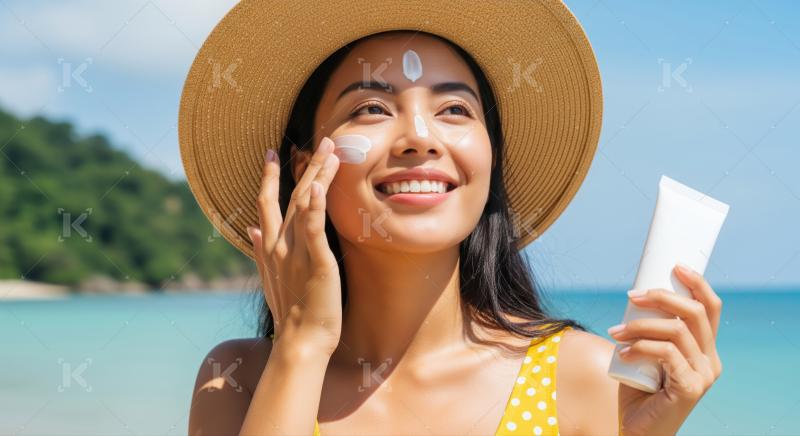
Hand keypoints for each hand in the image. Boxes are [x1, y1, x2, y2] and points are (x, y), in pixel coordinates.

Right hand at [246, 137, 342, 355]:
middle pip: (291, 195)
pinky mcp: (316, 262)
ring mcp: (296, 252)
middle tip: (322, 140)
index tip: (272, 153)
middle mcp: (280, 244)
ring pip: (306, 204)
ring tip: (332, 151)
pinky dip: (316, 207)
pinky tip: (320, 187)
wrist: (299, 342)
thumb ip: (262, 250)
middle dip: (306, 165)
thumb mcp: (272, 279)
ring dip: (318, 175)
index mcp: (271, 247)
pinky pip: (314, 229)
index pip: (266, 203)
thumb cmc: (292, 312)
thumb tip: (252, 229)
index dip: (269, 176)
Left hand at [608, 263, 722, 435]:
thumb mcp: (646, 353)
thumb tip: (634, 295)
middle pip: (696, 312)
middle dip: (662, 297)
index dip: (697, 283)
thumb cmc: (638, 390)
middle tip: (631, 295)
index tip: (675, 267)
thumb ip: (649, 330)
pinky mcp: (690, 387)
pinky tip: (621, 352)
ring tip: (616, 331)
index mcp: (705, 350)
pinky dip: (640, 346)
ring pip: (676, 331)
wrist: (636, 429)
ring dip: (641, 324)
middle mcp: (710, 361)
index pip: (711, 308)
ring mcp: (703, 375)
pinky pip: (666, 353)